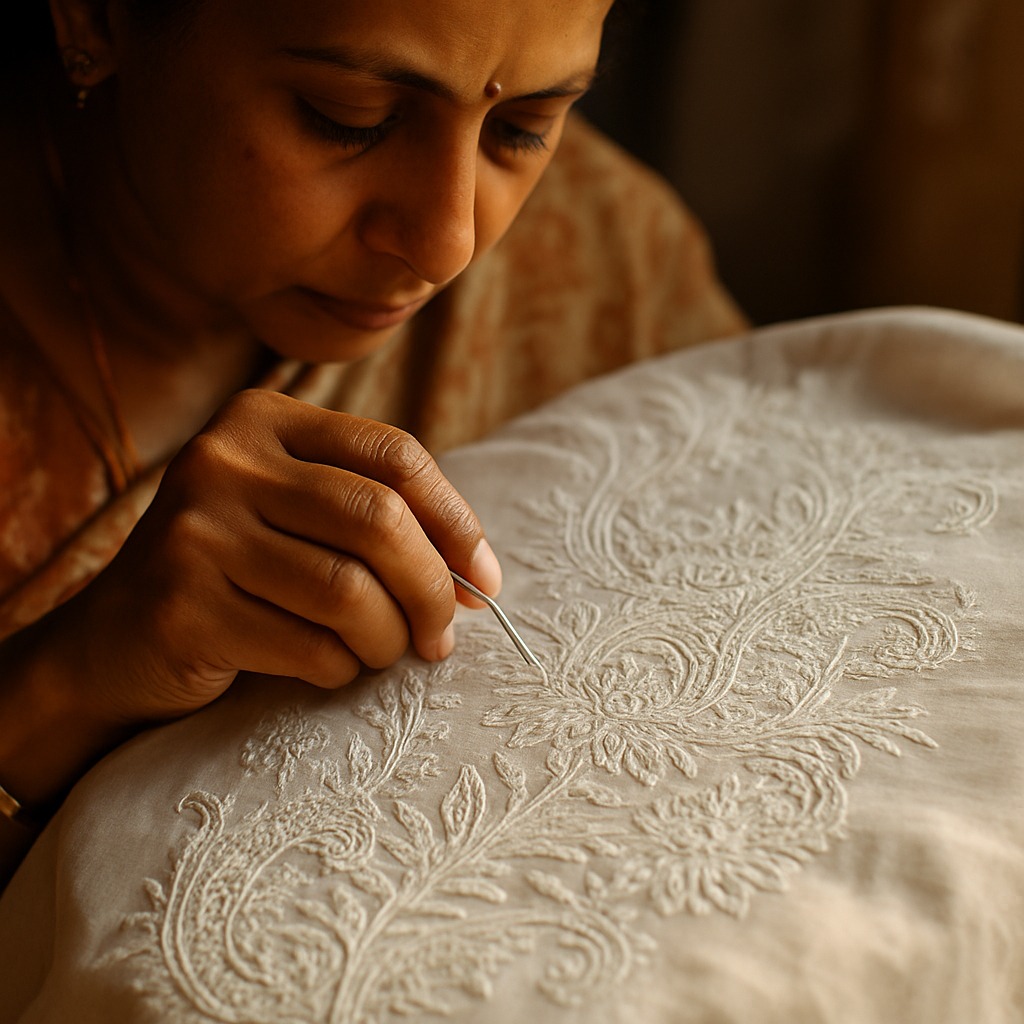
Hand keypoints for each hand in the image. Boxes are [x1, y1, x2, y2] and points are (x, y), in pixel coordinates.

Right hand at [0, 390, 500, 805]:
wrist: (114, 645)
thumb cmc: (238, 580)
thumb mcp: (298, 521)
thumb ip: (378, 522)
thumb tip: (480, 575)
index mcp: (264, 419)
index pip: (394, 455)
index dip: (456, 521)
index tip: (486, 580)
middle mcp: (224, 459)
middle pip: (378, 519)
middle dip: (432, 590)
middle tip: (443, 638)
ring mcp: (195, 529)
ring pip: (349, 590)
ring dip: (387, 639)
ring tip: (384, 654)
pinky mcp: (182, 604)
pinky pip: (309, 646)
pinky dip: (340, 669)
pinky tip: (329, 669)